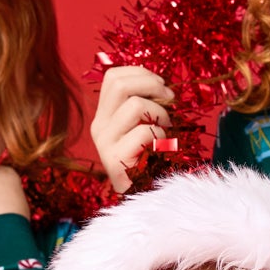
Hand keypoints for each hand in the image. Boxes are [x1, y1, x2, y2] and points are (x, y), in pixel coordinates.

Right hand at [91, 65, 174, 192]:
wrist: (145, 196)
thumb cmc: (150, 158)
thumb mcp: (143, 125)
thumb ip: (144, 103)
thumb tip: (161, 83)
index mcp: (104, 114)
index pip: (113, 77)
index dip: (141, 73)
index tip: (161, 85)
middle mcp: (99, 126)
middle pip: (119, 84)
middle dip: (152, 84)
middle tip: (170, 98)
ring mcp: (104, 143)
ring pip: (135, 105)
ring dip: (160, 114)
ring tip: (166, 129)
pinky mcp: (115, 160)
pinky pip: (145, 132)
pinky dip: (161, 137)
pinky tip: (161, 148)